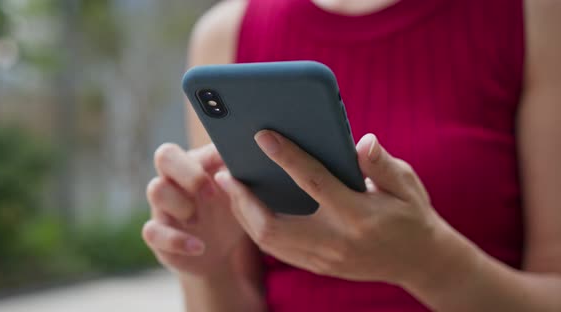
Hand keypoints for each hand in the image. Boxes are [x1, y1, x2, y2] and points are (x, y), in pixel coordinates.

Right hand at [143, 143, 252, 277]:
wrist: (226, 251)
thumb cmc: (234, 210)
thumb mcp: (242, 191)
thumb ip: (243, 171)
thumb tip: (254, 154)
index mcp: (195, 163)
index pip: (195, 141)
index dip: (205, 154)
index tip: (228, 166)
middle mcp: (174, 179)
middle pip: (164, 156)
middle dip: (189, 171)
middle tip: (212, 192)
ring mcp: (163, 206)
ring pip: (156, 189)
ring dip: (181, 203)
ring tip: (199, 220)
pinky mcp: (159, 236)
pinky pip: (151, 232)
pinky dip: (176, 240)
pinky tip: (199, 246)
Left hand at [214, 131, 446, 285]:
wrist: (420, 261)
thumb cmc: (411, 215)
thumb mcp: (406, 185)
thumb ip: (382, 164)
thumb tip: (362, 142)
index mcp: (358, 215)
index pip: (314, 182)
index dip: (286, 157)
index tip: (262, 136)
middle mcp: (336, 241)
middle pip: (274, 224)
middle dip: (243, 198)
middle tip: (225, 172)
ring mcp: (324, 259)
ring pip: (269, 241)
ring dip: (244, 213)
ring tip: (230, 187)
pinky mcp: (319, 266)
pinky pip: (277, 249)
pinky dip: (256, 227)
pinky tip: (248, 207)